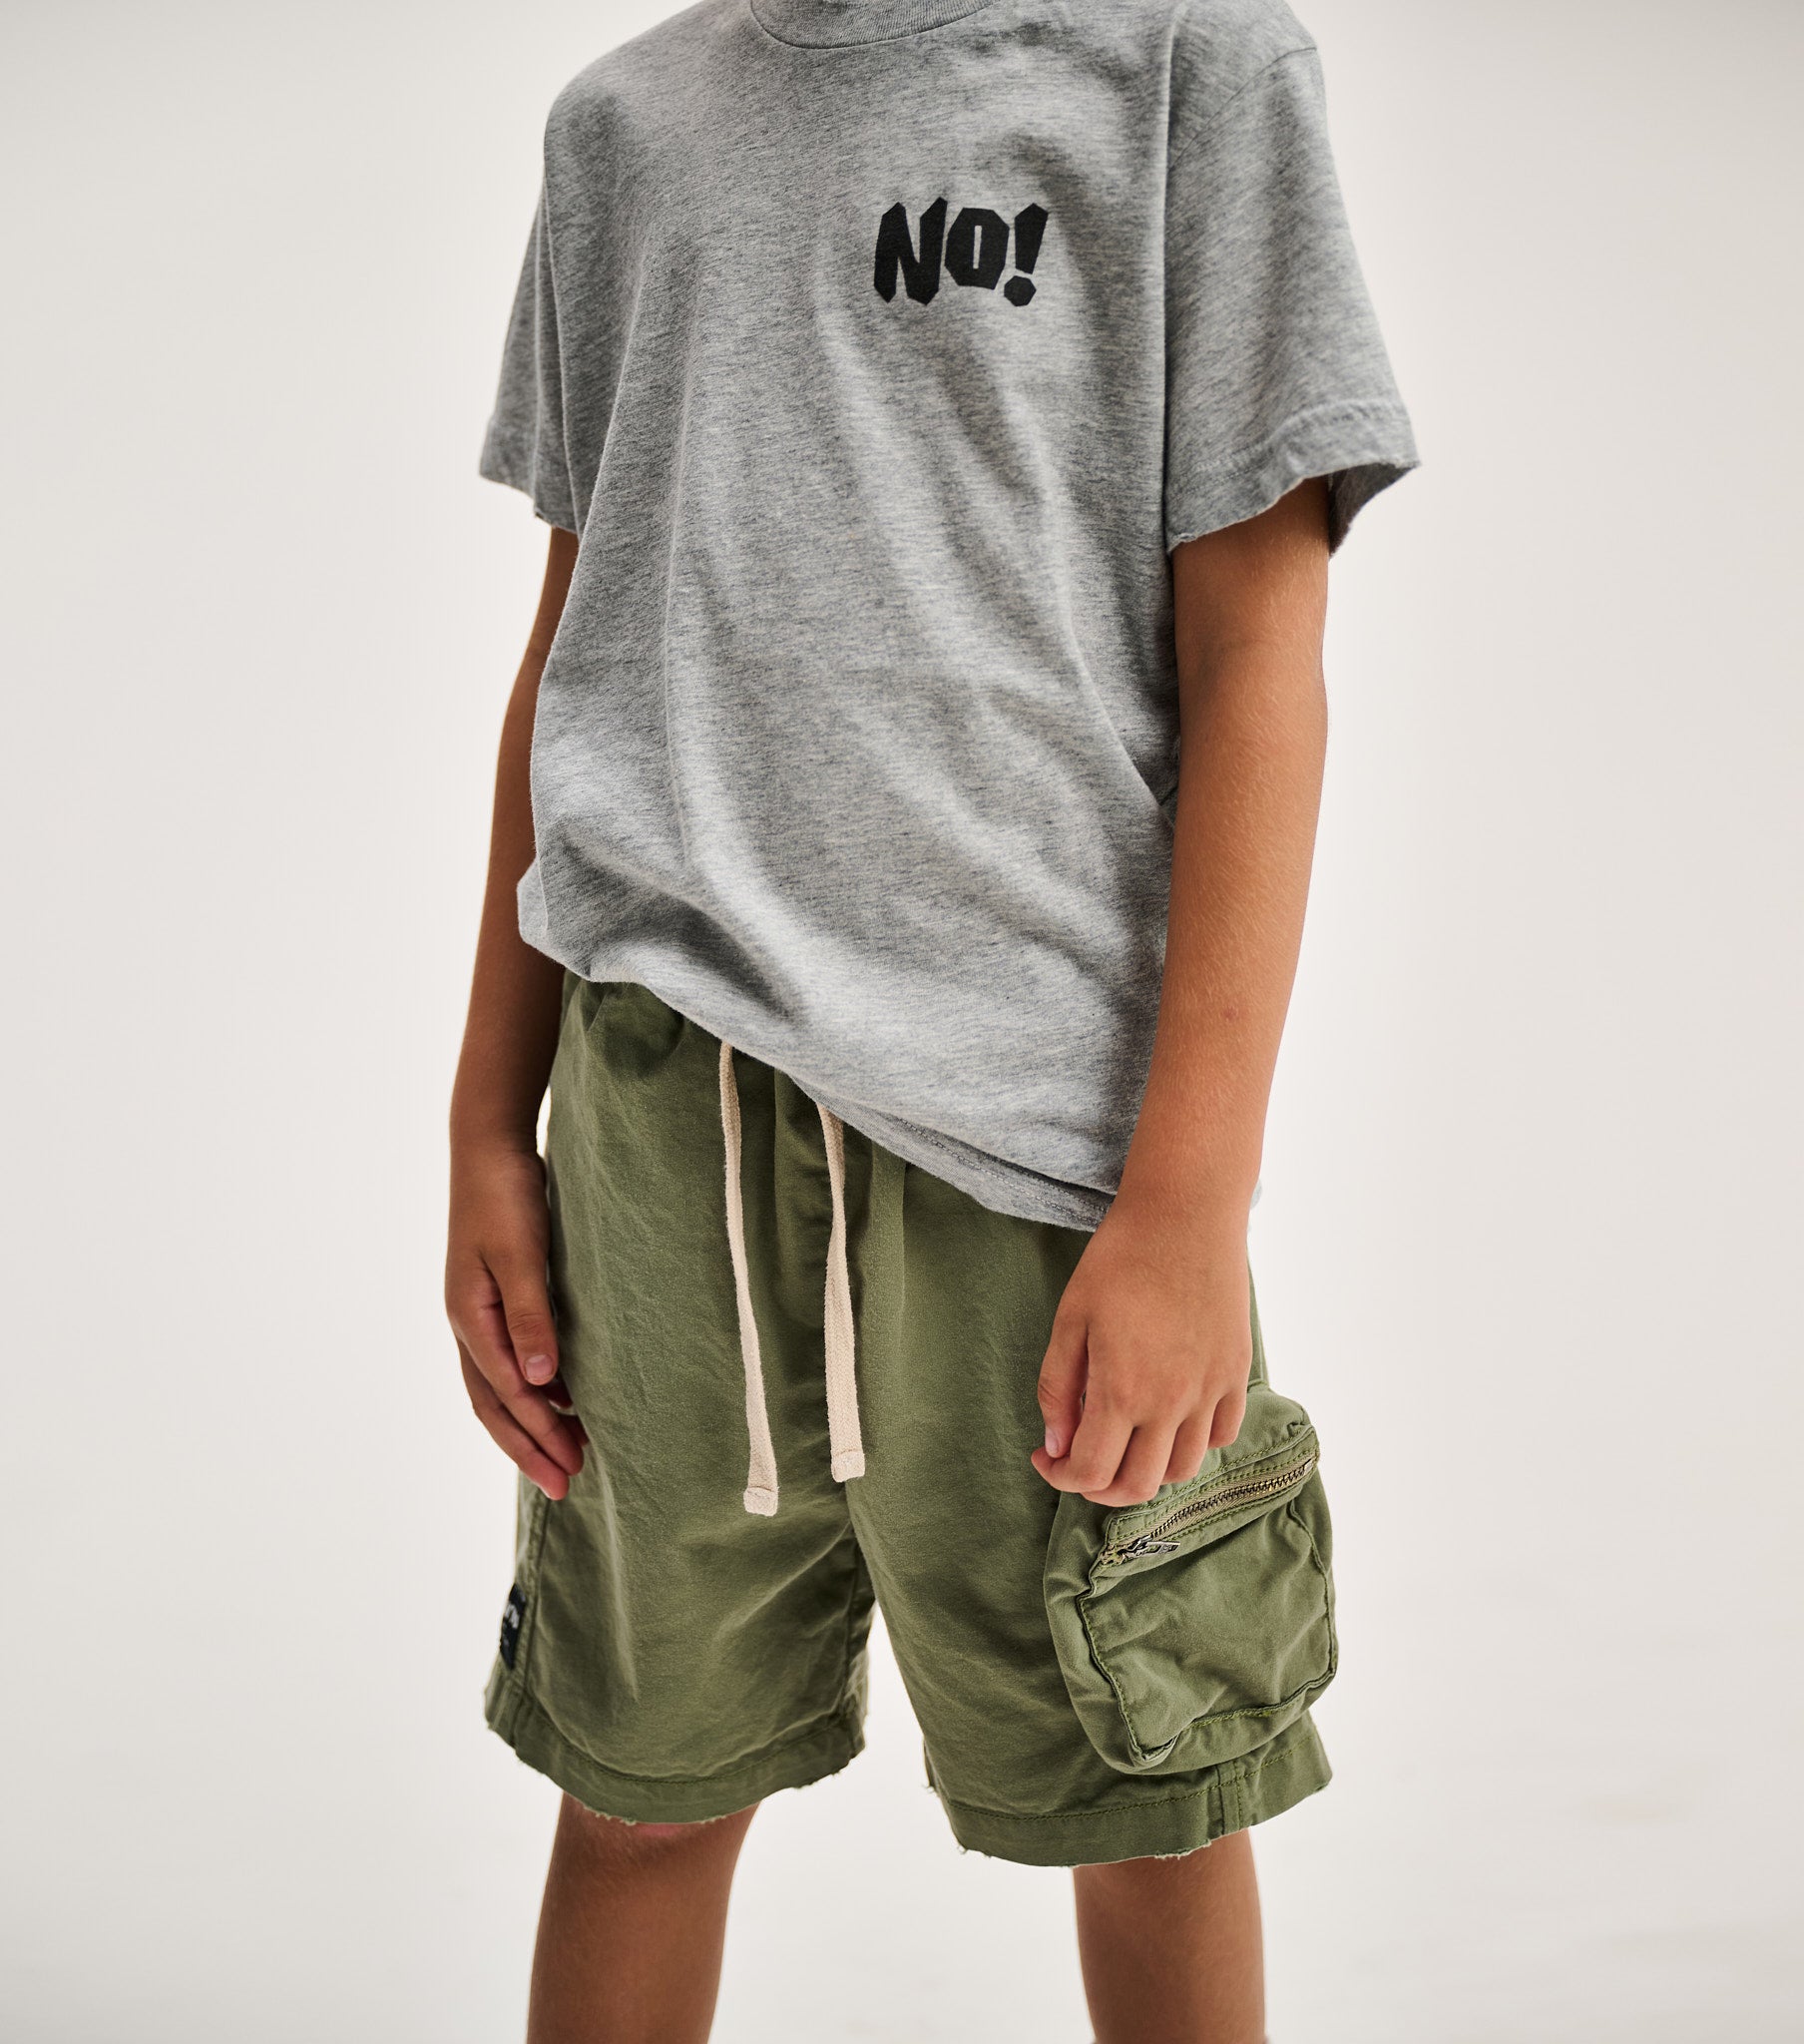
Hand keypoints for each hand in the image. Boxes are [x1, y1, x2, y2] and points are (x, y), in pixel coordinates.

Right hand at [445, 1143, 585, 1499]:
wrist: (489, 1146)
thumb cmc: (505, 1196)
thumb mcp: (521, 1255)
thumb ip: (531, 1317)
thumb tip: (542, 1383)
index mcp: (471, 1318)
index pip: (507, 1394)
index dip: (538, 1435)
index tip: (572, 1468)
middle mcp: (470, 1323)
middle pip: (495, 1405)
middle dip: (529, 1447)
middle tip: (568, 1486)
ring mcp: (479, 1312)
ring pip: (499, 1388)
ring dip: (532, 1424)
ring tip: (570, 1455)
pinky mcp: (496, 1298)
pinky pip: (509, 1362)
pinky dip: (533, 1391)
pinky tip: (564, 1399)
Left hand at [1031, 1190, 1252, 1506]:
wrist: (1185, 1215)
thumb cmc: (1120, 1258)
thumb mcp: (1070, 1318)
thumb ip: (1057, 1387)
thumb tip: (1056, 1444)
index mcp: (1122, 1390)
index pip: (1091, 1473)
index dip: (1060, 1477)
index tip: (1045, 1456)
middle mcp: (1172, 1402)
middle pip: (1138, 1486)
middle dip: (1099, 1486)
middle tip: (1079, 1458)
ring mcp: (1210, 1391)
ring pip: (1182, 1470)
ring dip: (1146, 1470)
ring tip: (1124, 1440)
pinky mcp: (1236, 1374)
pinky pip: (1220, 1436)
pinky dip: (1192, 1443)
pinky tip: (1168, 1417)